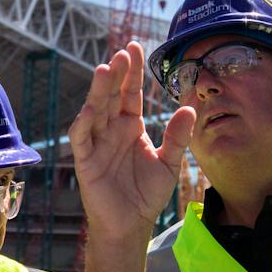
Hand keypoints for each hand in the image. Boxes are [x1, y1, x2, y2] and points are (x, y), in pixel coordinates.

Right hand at [68, 41, 195, 240]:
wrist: (130, 224)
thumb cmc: (147, 194)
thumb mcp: (169, 163)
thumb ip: (177, 137)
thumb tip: (188, 108)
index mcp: (130, 125)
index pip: (130, 92)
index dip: (132, 71)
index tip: (134, 47)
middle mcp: (111, 129)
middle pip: (111, 95)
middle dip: (115, 74)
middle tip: (121, 54)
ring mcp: (96, 143)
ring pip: (95, 110)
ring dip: (98, 91)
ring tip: (104, 69)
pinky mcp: (85, 160)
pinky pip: (82, 138)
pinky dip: (84, 123)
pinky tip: (91, 109)